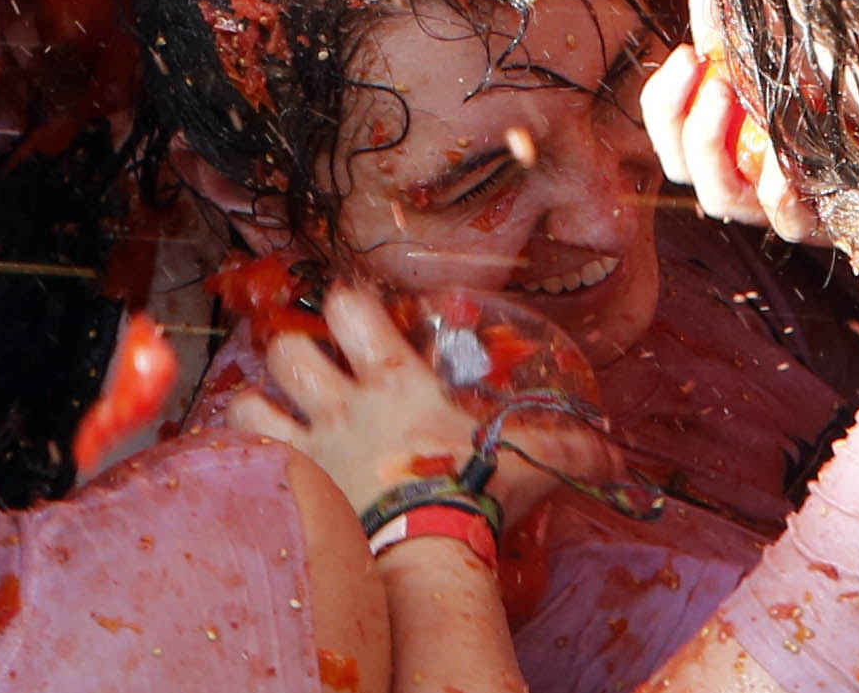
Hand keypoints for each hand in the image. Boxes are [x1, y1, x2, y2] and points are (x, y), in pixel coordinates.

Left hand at [225, 283, 612, 523]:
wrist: (423, 556)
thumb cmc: (473, 498)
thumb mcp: (531, 463)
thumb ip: (574, 450)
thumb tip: (620, 454)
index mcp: (395, 381)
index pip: (350, 307)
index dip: (347, 302)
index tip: (355, 311)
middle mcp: (341, 403)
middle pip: (287, 347)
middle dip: (293, 352)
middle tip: (311, 370)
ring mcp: (307, 447)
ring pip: (247, 399)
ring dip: (257, 404)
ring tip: (271, 415)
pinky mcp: (288, 490)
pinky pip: (238, 460)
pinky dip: (238, 460)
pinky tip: (253, 468)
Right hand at [639, 0, 826, 245]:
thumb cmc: (856, 81)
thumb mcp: (817, 35)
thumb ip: (778, 7)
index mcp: (726, 132)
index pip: (670, 122)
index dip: (665, 93)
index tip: (687, 50)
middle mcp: (741, 172)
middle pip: (678, 161)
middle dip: (672, 114)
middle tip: (698, 65)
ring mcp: (775, 202)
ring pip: (717, 194)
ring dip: (709, 145)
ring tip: (724, 93)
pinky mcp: (819, 220)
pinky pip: (787, 220)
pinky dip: (778, 193)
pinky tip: (784, 164)